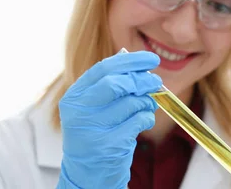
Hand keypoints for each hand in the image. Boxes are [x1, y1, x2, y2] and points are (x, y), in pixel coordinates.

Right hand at [56, 51, 162, 188]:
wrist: (88, 171)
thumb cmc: (98, 132)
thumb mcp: (95, 107)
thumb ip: (112, 86)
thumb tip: (141, 66)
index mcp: (74, 96)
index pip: (104, 69)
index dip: (131, 61)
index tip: (152, 59)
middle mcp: (79, 111)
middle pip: (117, 84)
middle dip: (143, 81)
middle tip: (155, 82)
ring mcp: (92, 129)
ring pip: (132, 103)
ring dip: (147, 102)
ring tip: (147, 106)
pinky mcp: (109, 144)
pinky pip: (139, 121)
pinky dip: (147, 118)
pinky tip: (143, 121)